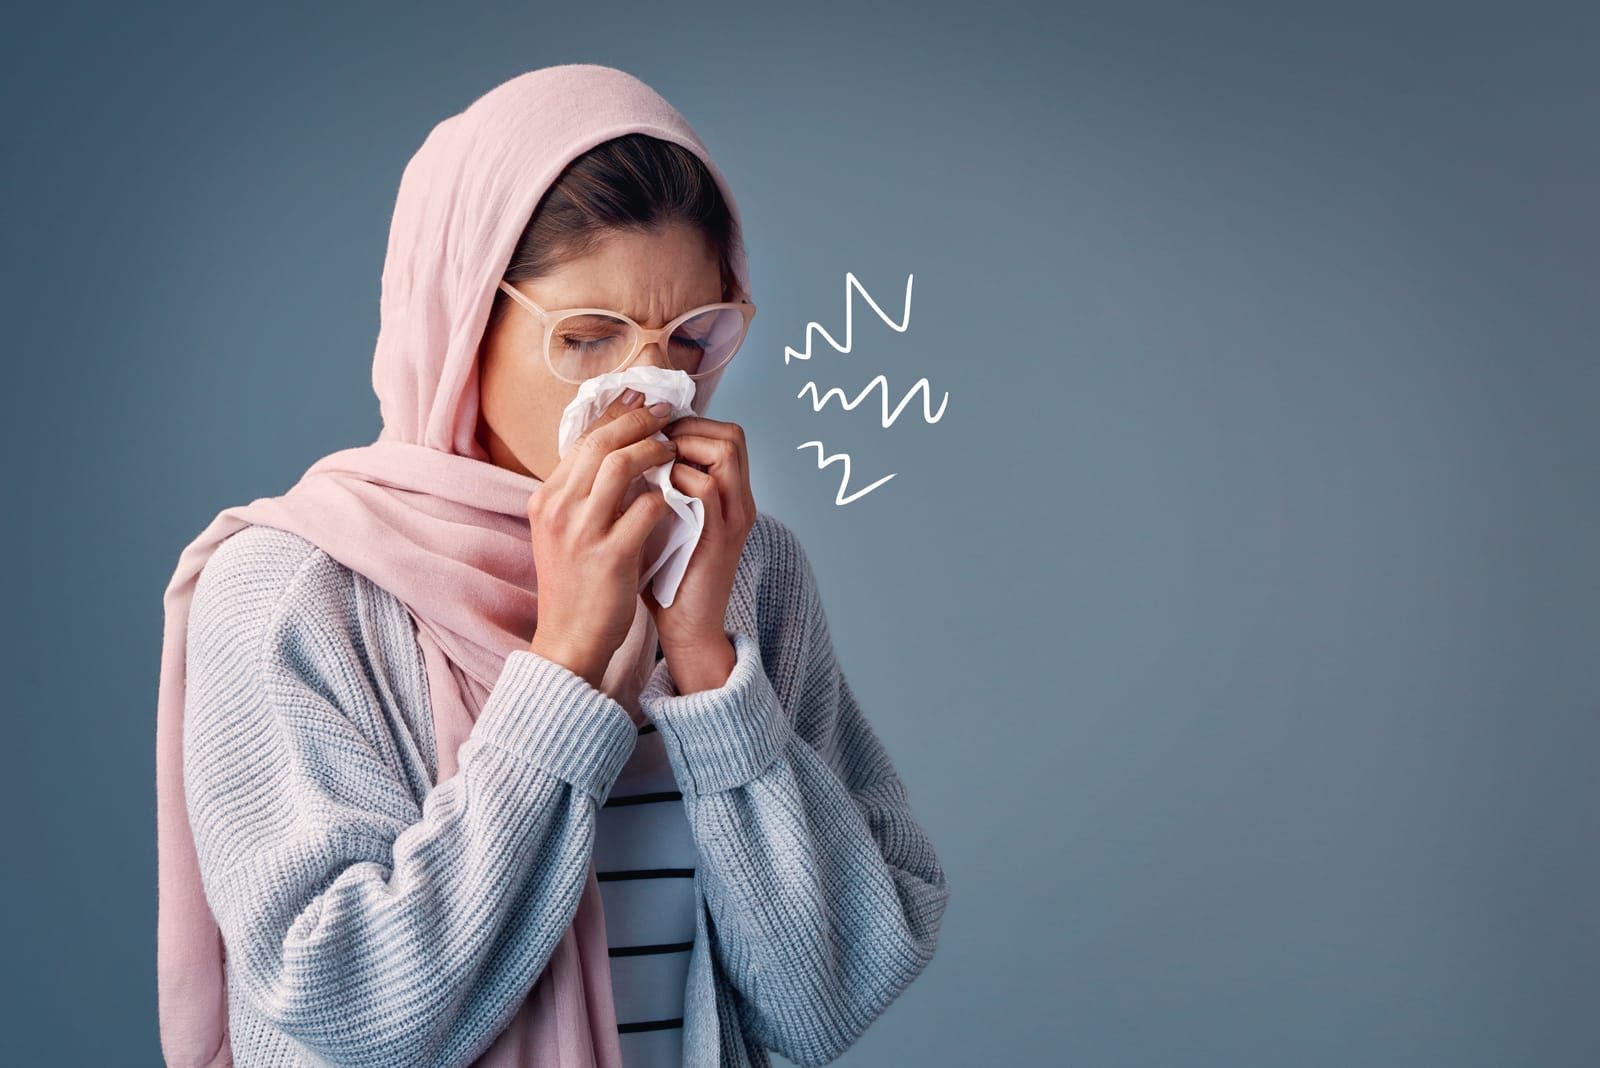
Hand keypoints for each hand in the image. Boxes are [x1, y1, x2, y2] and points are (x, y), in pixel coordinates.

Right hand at [527, 391, 678, 687]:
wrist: (569, 641)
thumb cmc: (575, 587)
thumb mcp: (564, 533)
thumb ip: (583, 495)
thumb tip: (616, 452)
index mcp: (545, 500)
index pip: (582, 440)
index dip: (616, 416)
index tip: (642, 403)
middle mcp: (558, 509)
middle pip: (601, 442)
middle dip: (638, 421)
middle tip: (666, 413)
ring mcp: (581, 531)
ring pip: (621, 465)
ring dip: (654, 451)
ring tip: (673, 451)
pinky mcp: (609, 555)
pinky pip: (647, 508)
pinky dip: (665, 497)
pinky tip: (676, 499)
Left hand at [642, 415, 756, 691]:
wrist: (686, 629)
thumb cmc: (668, 576)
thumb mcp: (664, 520)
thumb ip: (658, 487)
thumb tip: (622, 451)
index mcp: (729, 495)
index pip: (725, 434)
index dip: (689, 423)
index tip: (651, 434)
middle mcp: (739, 501)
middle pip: (732, 434)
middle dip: (687, 427)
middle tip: (652, 442)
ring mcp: (733, 518)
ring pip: (725, 451)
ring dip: (684, 447)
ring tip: (654, 464)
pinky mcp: (721, 539)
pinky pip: (707, 488)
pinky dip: (679, 479)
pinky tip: (654, 490)